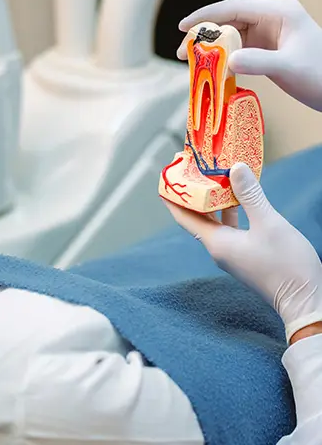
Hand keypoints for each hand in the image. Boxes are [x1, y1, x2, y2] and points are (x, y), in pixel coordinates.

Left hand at [164, 163, 321, 341]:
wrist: (305, 301)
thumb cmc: (287, 265)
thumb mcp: (269, 224)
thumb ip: (251, 195)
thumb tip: (235, 168)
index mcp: (216, 242)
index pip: (184, 216)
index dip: (173, 197)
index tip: (166, 178)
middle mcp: (218, 248)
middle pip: (197, 217)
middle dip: (192, 195)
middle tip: (190, 171)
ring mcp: (231, 253)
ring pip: (214, 222)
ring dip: (212, 202)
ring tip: (213, 179)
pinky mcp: (243, 255)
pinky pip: (228, 228)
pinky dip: (229, 212)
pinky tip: (238, 200)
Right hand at [177, 0, 321, 111]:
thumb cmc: (319, 74)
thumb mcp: (288, 68)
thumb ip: (258, 63)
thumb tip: (228, 62)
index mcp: (279, 12)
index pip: (234, 7)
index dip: (206, 16)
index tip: (183, 28)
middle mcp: (271, 18)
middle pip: (228, 21)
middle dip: (204, 36)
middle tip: (183, 53)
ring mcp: (269, 34)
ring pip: (231, 37)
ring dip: (212, 50)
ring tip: (193, 64)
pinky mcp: (267, 49)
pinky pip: (238, 50)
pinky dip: (224, 60)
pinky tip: (212, 71)